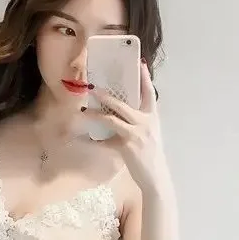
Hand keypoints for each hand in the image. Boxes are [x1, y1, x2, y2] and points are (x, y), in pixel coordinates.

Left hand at [83, 60, 168, 192]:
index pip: (149, 93)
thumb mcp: (150, 134)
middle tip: (94, 87)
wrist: (156, 176)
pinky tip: (82, 139)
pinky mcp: (126, 147)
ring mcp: (136, 134)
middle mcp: (145, 122)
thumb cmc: (151, 155)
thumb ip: (140, 121)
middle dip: (107, 95)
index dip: (144, 78)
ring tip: (83, 110)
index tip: (140, 63)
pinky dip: (93, 141)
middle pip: (123, 104)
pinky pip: (105, 141)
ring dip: (95, 114)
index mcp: (152, 117)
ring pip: (111, 119)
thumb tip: (124, 112)